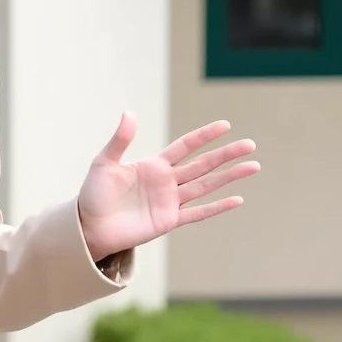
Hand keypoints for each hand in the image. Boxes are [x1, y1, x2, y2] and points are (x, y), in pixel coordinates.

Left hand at [77, 114, 259, 261]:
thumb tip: (129, 113)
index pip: (185, 147)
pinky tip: (237, 200)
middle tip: (250, 145)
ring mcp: (170, 202)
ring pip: (206, 186)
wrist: (88, 228)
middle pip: (203, 164)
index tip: (225, 125)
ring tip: (253, 166)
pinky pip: (197, 213)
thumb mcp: (104, 163)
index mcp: (153, 165)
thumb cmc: (93, 195)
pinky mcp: (168, 222)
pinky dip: (217, 208)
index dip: (204, 136)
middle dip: (226, 154)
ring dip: (229, 177)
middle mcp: (166, 182)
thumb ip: (120, 141)